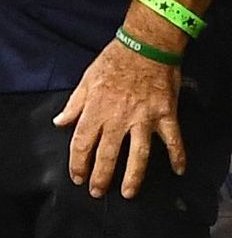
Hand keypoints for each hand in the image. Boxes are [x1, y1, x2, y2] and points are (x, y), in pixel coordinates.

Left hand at [53, 39, 184, 197]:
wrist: (146, 45)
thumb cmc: (113, 61)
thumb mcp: (86, 80)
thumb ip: (74, 104)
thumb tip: (59, 122)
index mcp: (96, 109)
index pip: (82, 142)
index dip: (78, 162)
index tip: (76, 177)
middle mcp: (118, 118)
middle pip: (108, 154)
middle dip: (101, 176)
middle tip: (97, 192)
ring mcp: (144, 119)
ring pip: (138, 155)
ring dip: (133, 177)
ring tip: (127, 193)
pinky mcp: (166, 116)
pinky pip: (173, 140)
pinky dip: (178, 156)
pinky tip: (179, 171)